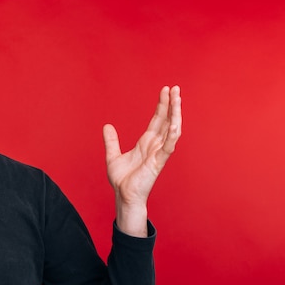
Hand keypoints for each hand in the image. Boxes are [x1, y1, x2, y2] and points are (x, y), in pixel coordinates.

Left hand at [103, 85, 181, 235]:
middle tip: (176, 88)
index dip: (162, 105)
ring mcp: (159, 153)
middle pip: (167, 120)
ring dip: (175, 115)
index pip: (157, 120)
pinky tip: (173, 123)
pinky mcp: (158, 163)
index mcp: (147, 142)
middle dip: (172, 104)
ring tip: (177, 99)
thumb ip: (111, 141)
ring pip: (172, 130)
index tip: (166, 90)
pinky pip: (168, 147)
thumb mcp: (113, 155)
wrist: (123, 196)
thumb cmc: (122, 179)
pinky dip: (172, 135)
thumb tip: (106, 126)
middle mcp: (155, 146)